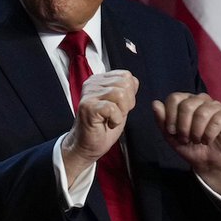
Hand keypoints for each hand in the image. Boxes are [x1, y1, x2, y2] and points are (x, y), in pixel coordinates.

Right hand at [61, 70, 138, 185]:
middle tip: (117, 114)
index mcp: (100, 80)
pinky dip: (116, 119)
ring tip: (112, 118)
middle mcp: (92, 84)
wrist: (88, 145)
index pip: (126, 75)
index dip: (130, 93)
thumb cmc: (103, 126)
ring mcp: (88, 94)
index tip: (120, 106)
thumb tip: (133, 81)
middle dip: (128, 102)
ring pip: (120, 94)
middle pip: (125, 83)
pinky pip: (112, 107)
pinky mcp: (87, 107)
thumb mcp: (120, 104)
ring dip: (122, 111)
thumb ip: (126, 90)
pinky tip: (108, 123)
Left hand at [152, 92, 220, 200]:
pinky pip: (216, 121)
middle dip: (183, 127)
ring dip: (196, 132)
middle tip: (185, 139)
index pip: (174, 98)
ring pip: (202, 113)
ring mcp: (216, 105)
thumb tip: (155, 103)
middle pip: (187, 105)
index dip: (170, 117)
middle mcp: (201, 99)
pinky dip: (208, 135)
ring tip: (197, 140)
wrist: (208, 162)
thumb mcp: (171, 136)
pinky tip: (208, 140)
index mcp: (186, 101)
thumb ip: (162, 120)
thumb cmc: (190, 147)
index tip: (172, 132)